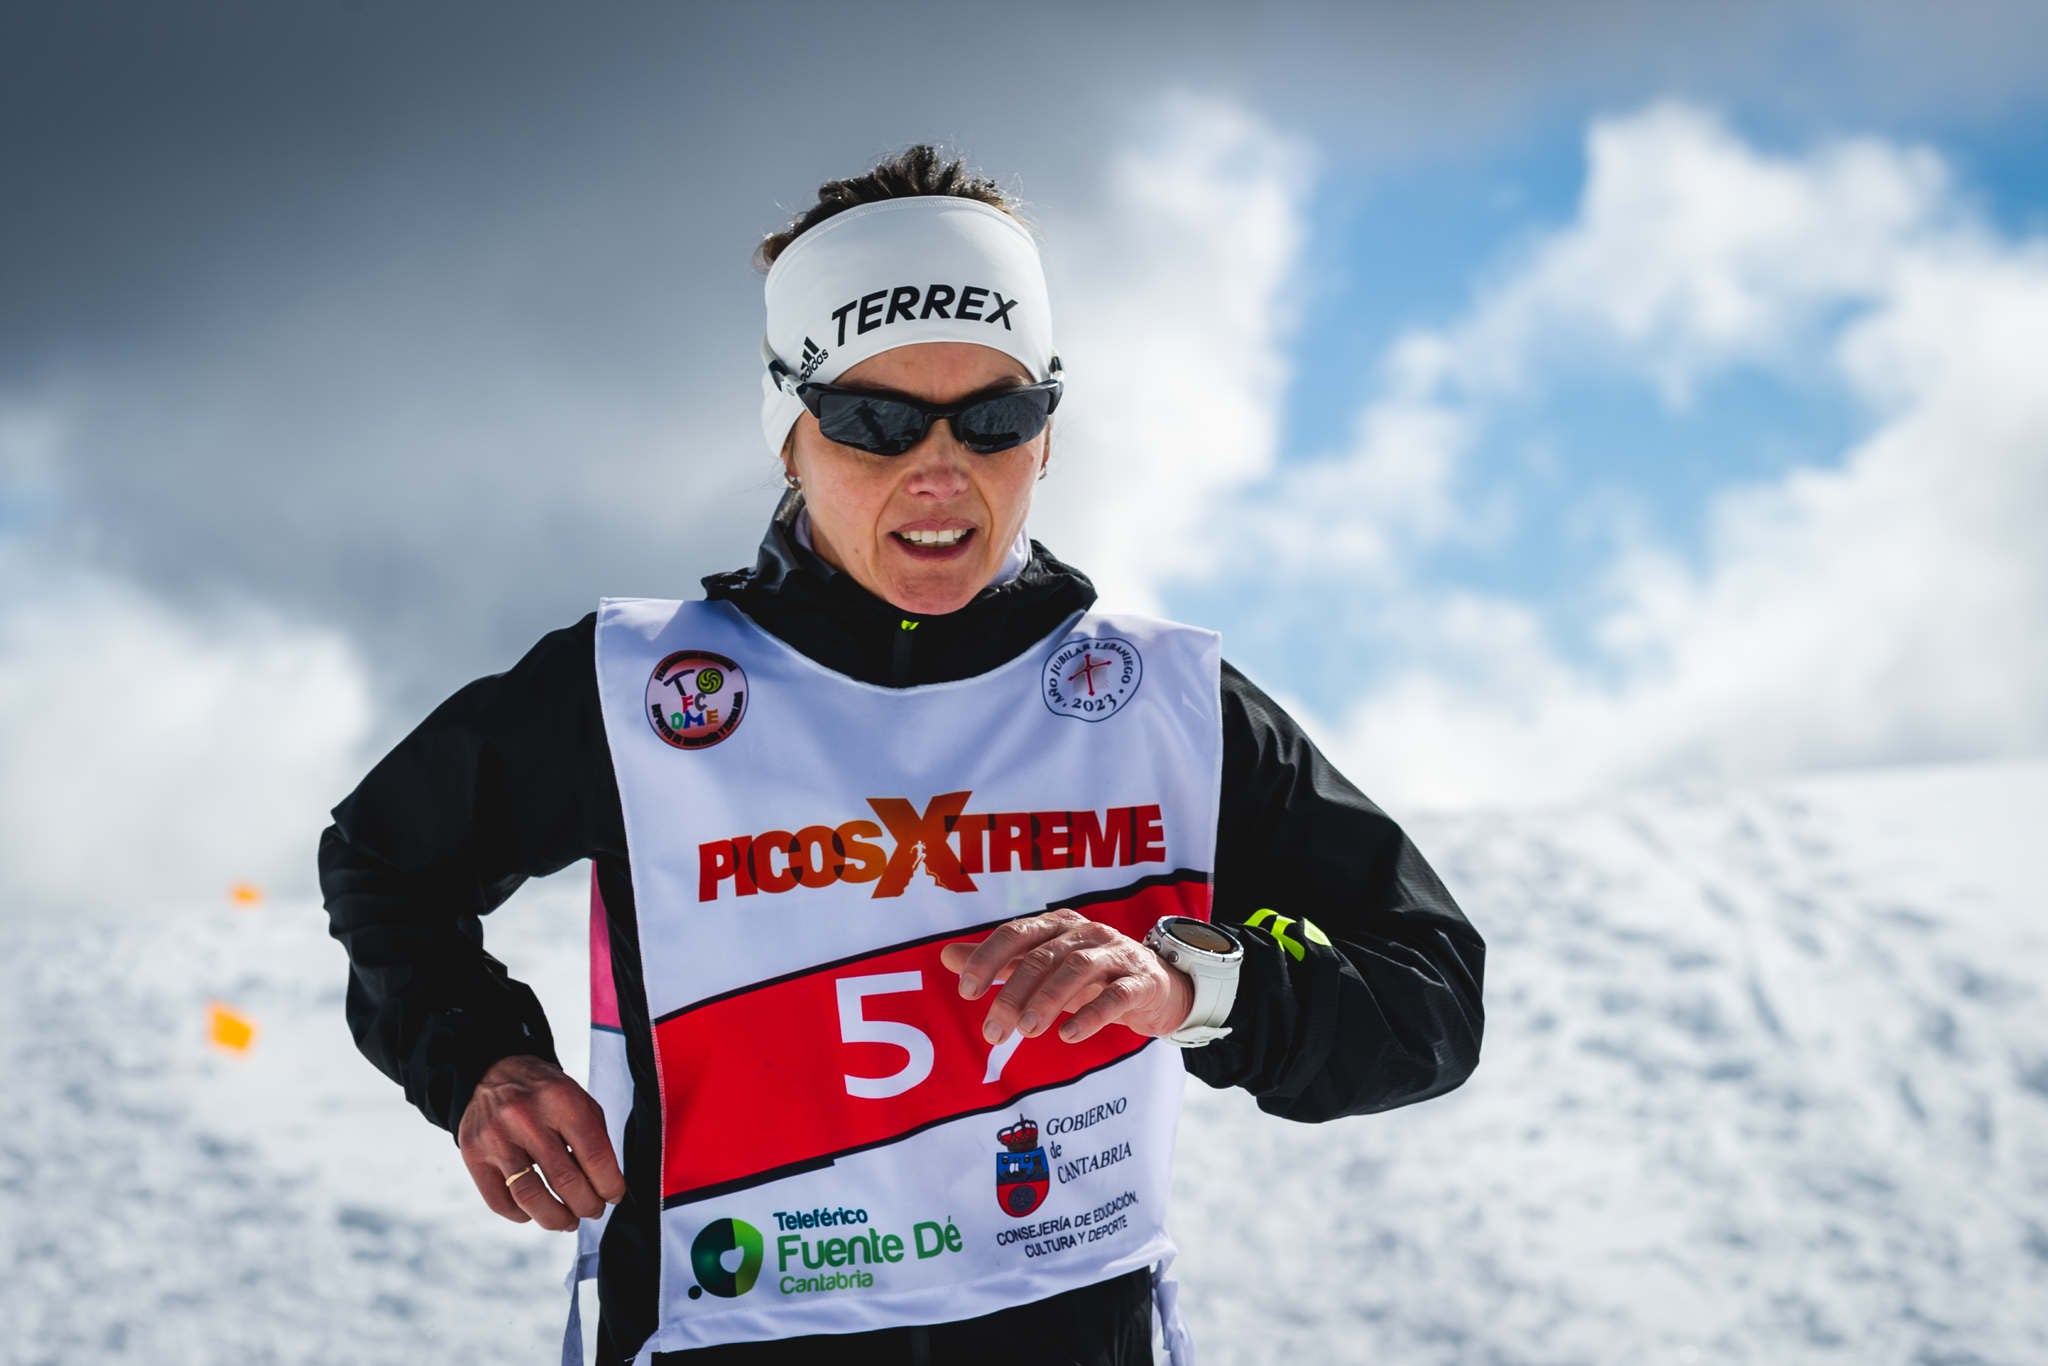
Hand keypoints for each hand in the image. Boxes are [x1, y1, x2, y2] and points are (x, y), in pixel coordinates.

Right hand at [457, 1053, 624, 1231]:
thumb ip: (595, 1140)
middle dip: (587, 1205)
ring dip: (556, 1219)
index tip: (614, 1196)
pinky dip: (522, 1215)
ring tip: (569, 1221)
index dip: (609, 1185)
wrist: (494, 1071)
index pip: (594, 1156)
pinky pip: (500, 1201)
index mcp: (561, 1099)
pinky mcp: (473, 1154)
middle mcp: (526, 1117)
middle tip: (594, 1211)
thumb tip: (607, 1188)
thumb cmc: (546, 1093)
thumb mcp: (579, 1100)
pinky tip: (534, 1211)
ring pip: (530, 1198)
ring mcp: (495, 1137)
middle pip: (565, 1181)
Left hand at [938, 908, 1194, 1045]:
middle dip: (1013, 994)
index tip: (966, 991)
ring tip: (1026, 1032)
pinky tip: (1068, 1035)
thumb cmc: (1092, 976)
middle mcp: (1086, 933)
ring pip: (1077, 970)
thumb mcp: (1045, 966)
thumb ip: (1000, 962)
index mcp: (1058, 926)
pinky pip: (1117, 994)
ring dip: (1047, 1001)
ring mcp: (1117, 954)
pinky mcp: (1142, 981)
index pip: (1016, 934)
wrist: (1157, 986)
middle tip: (992, 1032)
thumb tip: (945, 956)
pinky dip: (1092, 1014)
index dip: (988, 959)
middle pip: (1042, 957)